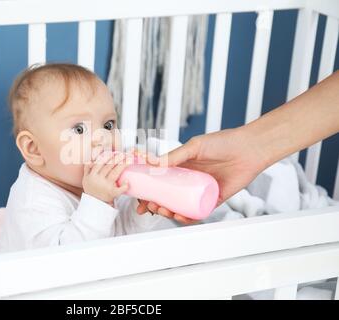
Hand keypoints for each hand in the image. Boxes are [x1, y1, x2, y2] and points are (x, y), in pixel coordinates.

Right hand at [82, 151, 131, 205]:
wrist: (93, 204)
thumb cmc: (92, 190)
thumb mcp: (85, 179)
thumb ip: (87, 168)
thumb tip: (90, 158)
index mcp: (92, 175)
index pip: (100, 162)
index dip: (108, 155)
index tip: (114, 151)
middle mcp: (98, 179)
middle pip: (109, 165)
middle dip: (118, 157)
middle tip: (125, 153)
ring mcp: (105, 186)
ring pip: (115, 173)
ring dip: (123, 165)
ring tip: (130, 159)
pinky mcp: (112, 194)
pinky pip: (119, 190)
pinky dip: (124, 186)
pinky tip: (127, 181)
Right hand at [136, 128, 267, 223]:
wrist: (249, 149)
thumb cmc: (223, 143)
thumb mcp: (194, 147)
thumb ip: (174, 156)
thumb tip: (152, 163)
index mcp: (182, 168)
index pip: (160, 182)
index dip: (148, 191)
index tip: (139, 198)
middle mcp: (190, 181)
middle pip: (168, 197)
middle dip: (156, 205)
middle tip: (151, 206)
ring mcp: (200, 192)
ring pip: (181, 207)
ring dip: (169, 212)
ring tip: (164, 210)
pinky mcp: (214, 200)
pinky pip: (198, 212)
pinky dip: (188, 217)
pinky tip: (180, 216)